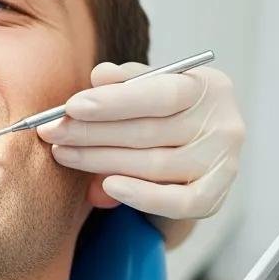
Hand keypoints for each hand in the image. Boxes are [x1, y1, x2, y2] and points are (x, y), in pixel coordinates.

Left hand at [37, 62, 244, 220]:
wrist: (189, 157)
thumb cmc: (164, 114)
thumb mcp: (148, 89)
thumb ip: (126, 81)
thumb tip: (101, 76)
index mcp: (209, 87)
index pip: (162, 93)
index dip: (114, 102)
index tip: (72, 107)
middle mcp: (224, 124)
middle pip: (150, 131)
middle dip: (93, 132)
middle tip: (53, 133)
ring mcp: (224, 164)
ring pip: (154, 165)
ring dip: (101, 161)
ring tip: (64, 154)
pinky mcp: (215, 197)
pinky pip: (176, 203)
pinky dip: (140, 196)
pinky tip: (107, 186)